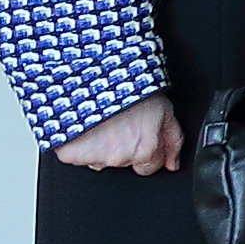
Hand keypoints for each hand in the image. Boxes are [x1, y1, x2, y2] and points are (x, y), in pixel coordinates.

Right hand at [54, 94, 182, 173]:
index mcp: (146, 150)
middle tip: (122, 124)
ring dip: (101, 146)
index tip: (143, 137)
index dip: (149, 150)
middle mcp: (120, 158)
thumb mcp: (165, 108)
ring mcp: (94, 158)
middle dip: (125, 148)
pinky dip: (80, 144)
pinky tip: (86, 125)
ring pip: (100, 159)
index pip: (151, 166)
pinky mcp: (71, 155)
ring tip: (103, 120)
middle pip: (125, 162)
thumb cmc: (132, 88)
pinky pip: (77, 155)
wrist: (97, 77)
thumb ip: (173, 139)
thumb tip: (174, 163)